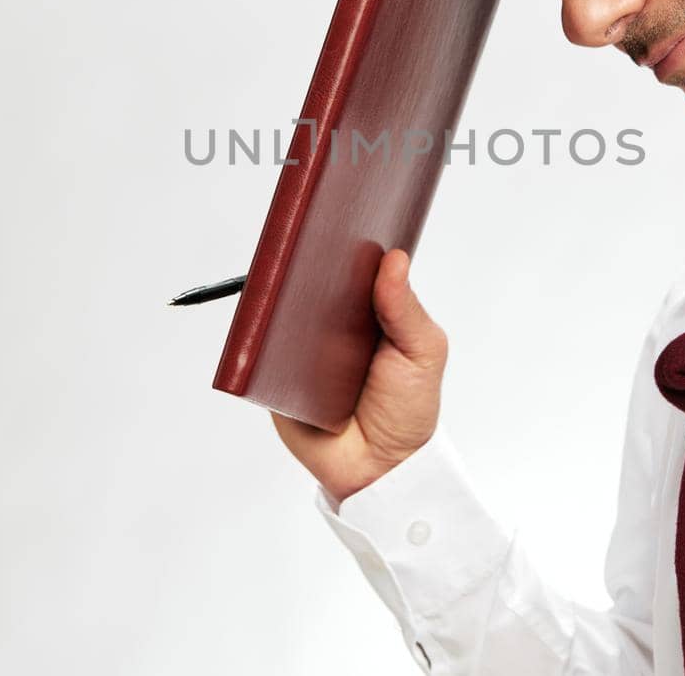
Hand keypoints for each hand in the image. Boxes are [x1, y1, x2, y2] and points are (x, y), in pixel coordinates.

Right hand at [271, 248, 447, 505]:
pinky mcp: (276, 374)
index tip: (335, 215)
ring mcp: (301, 348)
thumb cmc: (408, 409)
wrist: (379, 470)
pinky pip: (262, 348)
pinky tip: (270, 319)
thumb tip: (394, 258)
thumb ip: (406, 308)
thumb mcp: (422, 352)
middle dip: (307, 261)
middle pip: (312, 282)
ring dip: (282, 295)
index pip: (352, 267)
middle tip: (305, 237)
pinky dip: (263, 334)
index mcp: (371, 311)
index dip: (344, 242)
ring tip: (284, 272)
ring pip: (283, 310)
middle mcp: (333, 323)